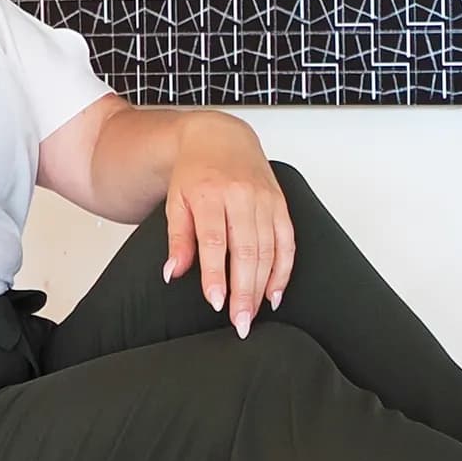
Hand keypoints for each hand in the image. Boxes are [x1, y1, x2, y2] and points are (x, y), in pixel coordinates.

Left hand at [158, 119, 295, 334]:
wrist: (220, 138)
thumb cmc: (195, 173)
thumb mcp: (175, 202)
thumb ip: (177, 239)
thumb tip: (173, 272)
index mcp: (210, 194)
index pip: (215, 240)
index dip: (216, 274)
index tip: (216, 302)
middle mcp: (241, 196)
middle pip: (247, 251)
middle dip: (244, 291)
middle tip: (240, 322)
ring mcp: (265, 200)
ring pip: (269, 251)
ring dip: (262, 287)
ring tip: (252, 314)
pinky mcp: (280, 205)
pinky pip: (287, 242)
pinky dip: (283, 271)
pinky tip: (274, 294)